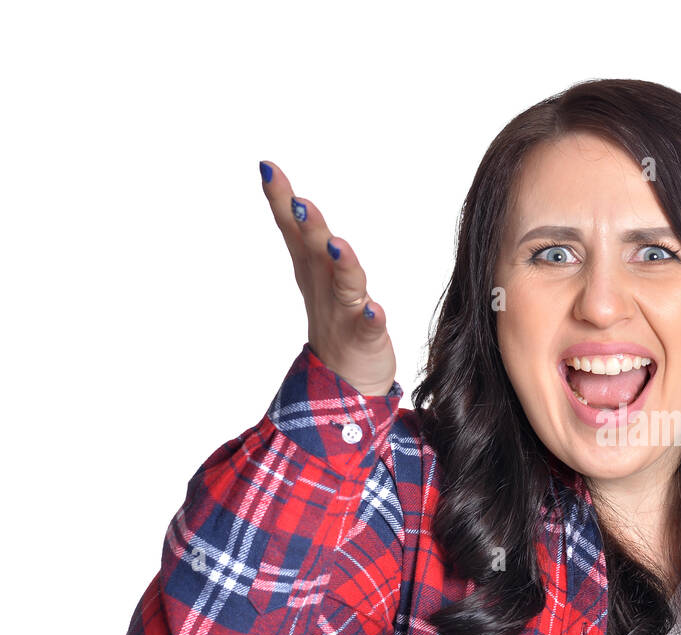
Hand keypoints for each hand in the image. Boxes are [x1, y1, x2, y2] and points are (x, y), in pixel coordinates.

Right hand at [258, 160, 395, 396]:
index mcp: (312, 269)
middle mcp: (325, 286)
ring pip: (344, 283)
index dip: (281, 199)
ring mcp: (344, 312)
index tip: (268, 168)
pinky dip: (371, 318)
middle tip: (298, 201)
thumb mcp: (318, 274)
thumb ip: (308, 239)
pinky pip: (369, 326)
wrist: (346, 382)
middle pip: (315, 251)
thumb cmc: (335, 318)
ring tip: (336, 245)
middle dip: (308, 226)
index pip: (293, 229)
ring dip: (341, 263)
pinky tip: (374, 310)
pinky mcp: (365, 337)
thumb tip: (293, 198)